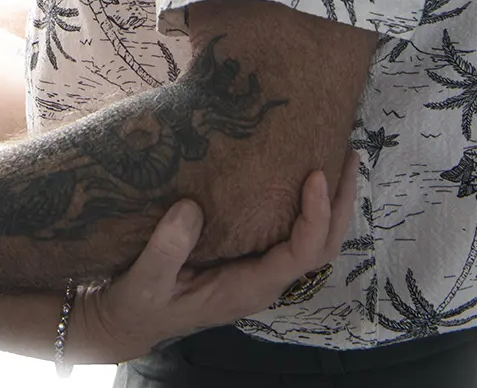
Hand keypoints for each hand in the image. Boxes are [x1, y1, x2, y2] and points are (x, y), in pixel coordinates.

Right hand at [67, 155, 357, 364]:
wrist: (129, 322)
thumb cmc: (138, 305)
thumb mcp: (145, 282)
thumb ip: (166, 251)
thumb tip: (190, 208)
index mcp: (249, 287)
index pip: (301, 253)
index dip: (315, 215)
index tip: (314, 175)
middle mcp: (264, 280)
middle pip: (323, 246)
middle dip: (341, 203)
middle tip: (347, 154)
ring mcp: (260, 270)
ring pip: (314, 241)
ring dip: (332, 203)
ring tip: (338, 156)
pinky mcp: (250, 259)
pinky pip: (293, 233)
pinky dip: (309, 206)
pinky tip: (303, 175)